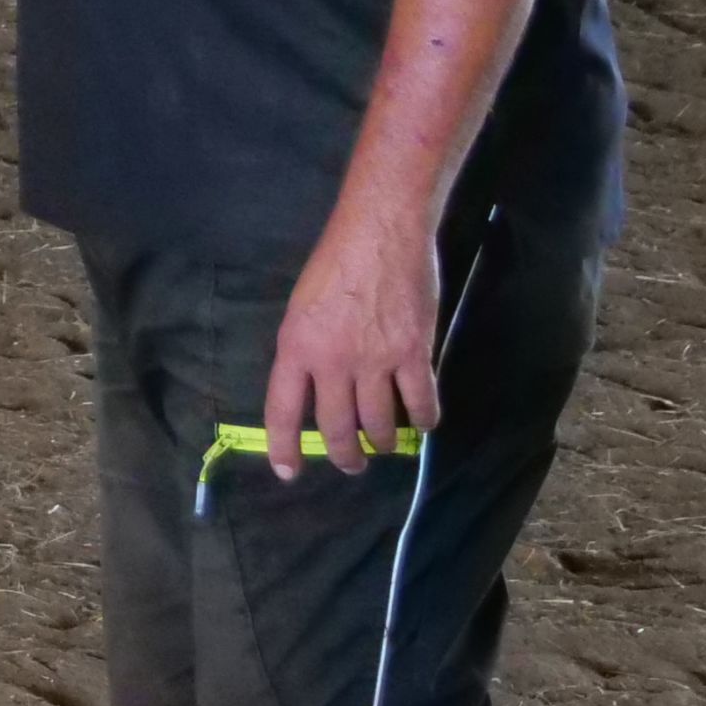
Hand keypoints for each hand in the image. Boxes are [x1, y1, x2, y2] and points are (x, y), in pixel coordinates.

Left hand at [263, 215, 442, 477]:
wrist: (380, 232)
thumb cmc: (335, 262)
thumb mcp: (300, 307)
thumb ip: (306, 350)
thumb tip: (315, 387)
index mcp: (296, 347)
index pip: (283, 411)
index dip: (283, 447)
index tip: (288, 473)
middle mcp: (333, 361)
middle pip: (337, 428)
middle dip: (344, 455)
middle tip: (351, 464)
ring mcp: (376, 360)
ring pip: (379, 424)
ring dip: (382, 441)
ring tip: (383, 444)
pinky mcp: (415, 354)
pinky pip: (420, 403)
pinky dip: (423, 420)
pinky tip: (422, 423)